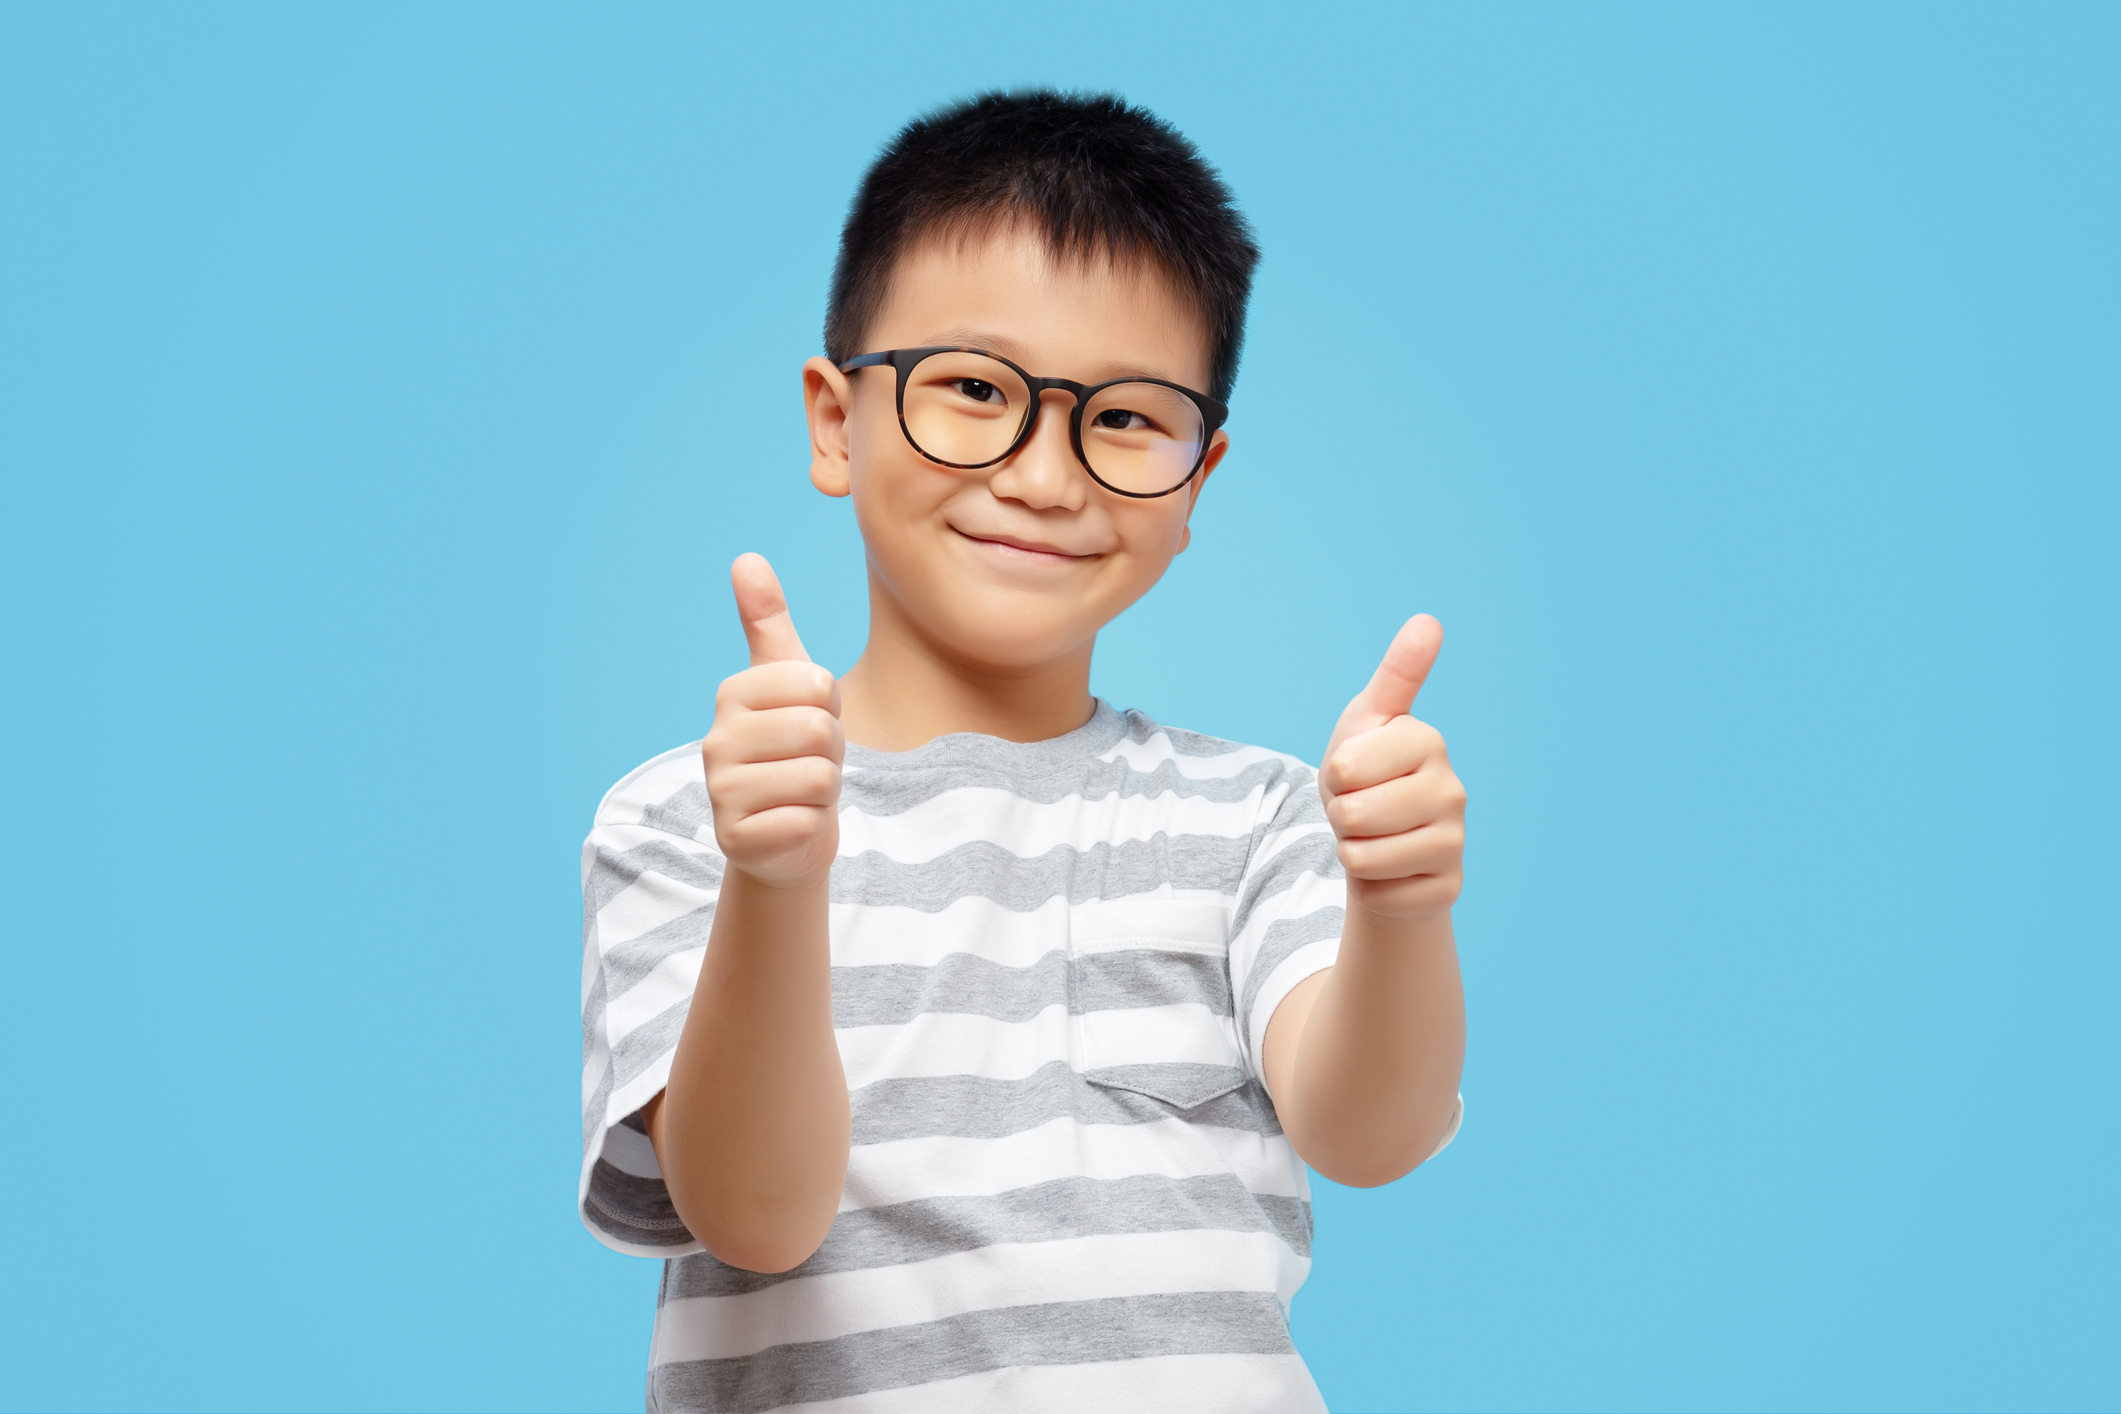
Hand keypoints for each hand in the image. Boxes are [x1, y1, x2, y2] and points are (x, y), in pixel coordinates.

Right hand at [702, 554, 843, 888]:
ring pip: (819, 778)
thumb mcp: (786, 683)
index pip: (820, 685)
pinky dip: (812, 827)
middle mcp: (716, 741)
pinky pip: (806, 822)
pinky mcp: (735, 840)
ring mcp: (721, 793)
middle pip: (820, 732)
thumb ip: (768, 623)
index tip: (809, 725)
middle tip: (809, 763)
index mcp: (732, 694)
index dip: (832, 710)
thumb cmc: (792, 751)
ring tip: (800, 793)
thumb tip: (746, 558)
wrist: (783, 837)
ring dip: (825, 791)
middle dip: (832, 752)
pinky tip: (791, 825)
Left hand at [1319, 615, 1465, 920]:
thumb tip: (1428, 621)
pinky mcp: (1447, 888)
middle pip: (1352, 816)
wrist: (1386, 844)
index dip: (1333, 775)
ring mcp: (1455, 843)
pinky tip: (1391, 872)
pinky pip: (1377, 895)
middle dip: (1340, 818)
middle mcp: (1453, 791)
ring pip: (1361, 859)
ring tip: (1374, 838)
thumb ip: (1397, 673)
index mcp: (1428, 742)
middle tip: (1362, 811)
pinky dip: (1370, 888)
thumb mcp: (1368, 720)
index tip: (1354, 772)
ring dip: (1352, 853)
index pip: (1344, 767)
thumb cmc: (1369, 776)